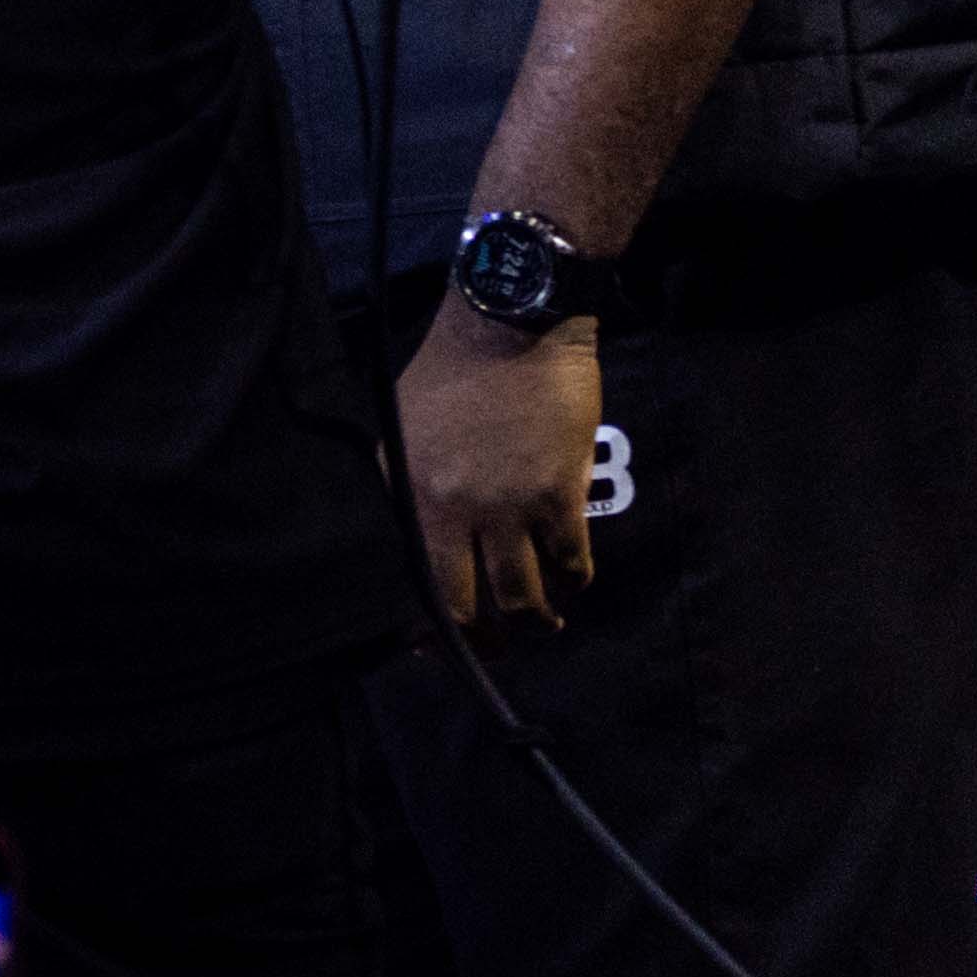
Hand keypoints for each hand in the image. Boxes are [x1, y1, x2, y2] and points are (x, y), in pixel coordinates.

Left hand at [397, 304, 598, 625]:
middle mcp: (454, 509)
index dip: (431, 625)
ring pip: (525, 591)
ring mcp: (509, 505)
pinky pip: (572, 558)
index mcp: (410, 494)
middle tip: (501, 649)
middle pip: (472, 601)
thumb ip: (405, 487)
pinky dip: (575, 579)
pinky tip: (574, 582)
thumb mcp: (400, 430)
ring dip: (537, 618)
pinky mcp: (560, 493)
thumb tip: (414, 544)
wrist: (511, 326)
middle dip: (489, 638)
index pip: (418, 580)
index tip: (439, 646)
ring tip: (545, 623)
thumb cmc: (450, 372)